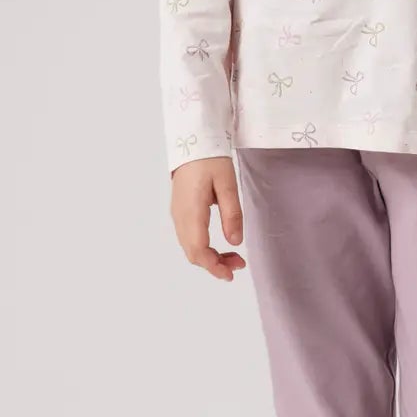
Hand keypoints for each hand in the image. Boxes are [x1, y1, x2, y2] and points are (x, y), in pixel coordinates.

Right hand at [170, 155, 245, 281]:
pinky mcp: (180, 211)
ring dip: (209, 258)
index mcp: (191, 212)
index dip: (213, 267)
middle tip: (239, 264)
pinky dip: (203, 248)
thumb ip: (232, 214)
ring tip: (233, 257)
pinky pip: (189, 238)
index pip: (198, 250)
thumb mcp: (227, 184)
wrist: (192, 141)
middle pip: (192, 253)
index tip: (230, 274)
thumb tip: (235, 243)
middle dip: (214, 265)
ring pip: (190, 247)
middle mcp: (180, 217)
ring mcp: (178, 215)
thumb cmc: (210, 159)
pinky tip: (218, 246)